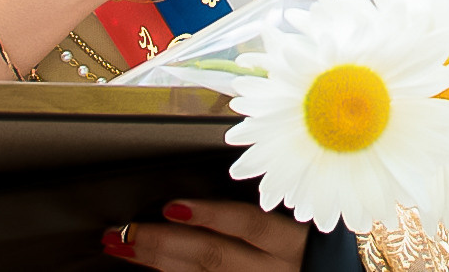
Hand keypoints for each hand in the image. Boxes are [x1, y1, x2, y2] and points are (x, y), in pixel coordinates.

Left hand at [104, 200, 306, 271]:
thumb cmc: (324, 250)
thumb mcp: (310, 223)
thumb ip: (274, 209)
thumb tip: (220, 185)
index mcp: (293, 244)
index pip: (249, 226)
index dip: (210, 215)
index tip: (172, 206)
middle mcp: (275, 271)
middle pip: (214, 256)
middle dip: (165, 242)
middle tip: (126, 229)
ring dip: (158, 262)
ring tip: (124, 247)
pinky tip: (151, 271)